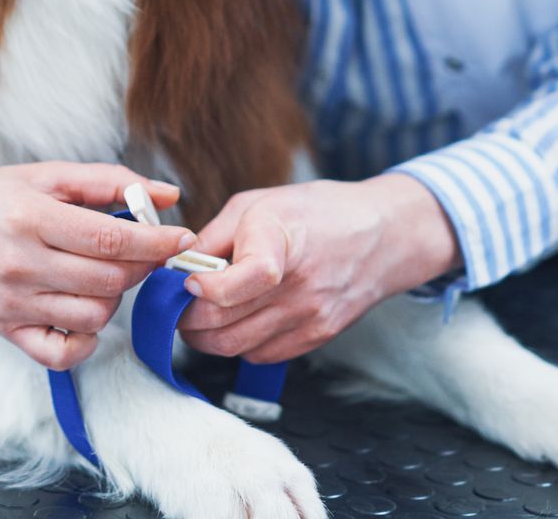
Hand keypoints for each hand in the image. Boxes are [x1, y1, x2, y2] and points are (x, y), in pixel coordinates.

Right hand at [0, 157, 196, 368]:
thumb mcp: (44, 174)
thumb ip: (106, 181)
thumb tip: (167, 193)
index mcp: (31, 217)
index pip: (111, 240)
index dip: (156, 241)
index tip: (180, 238)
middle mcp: (20, 264)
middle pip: (109, 280)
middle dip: (142, 266)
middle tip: (144, 251)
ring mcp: (12, 303)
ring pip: (94, 316)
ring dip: (116, 297)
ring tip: (107, 273)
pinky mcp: (5, 329)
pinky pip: (61, 353)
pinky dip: (86, 339)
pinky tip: (85, 311)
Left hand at [177, 174, 461, 363]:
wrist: (381, 236)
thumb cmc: (315, 213)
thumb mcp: (258, 203)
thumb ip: (214, 237)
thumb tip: (175, 266)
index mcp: (283, 240)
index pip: (246, 279)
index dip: (206, 287)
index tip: (188, 280)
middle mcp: (300, 285)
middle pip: (224, 323)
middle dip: (185, 317)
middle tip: (175, 302)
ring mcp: (310, 316)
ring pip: (234, 347)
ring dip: (204, 336)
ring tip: (198, 312)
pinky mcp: (317, 337)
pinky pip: (259, 355)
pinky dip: (236, 344)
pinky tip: (234, 321)